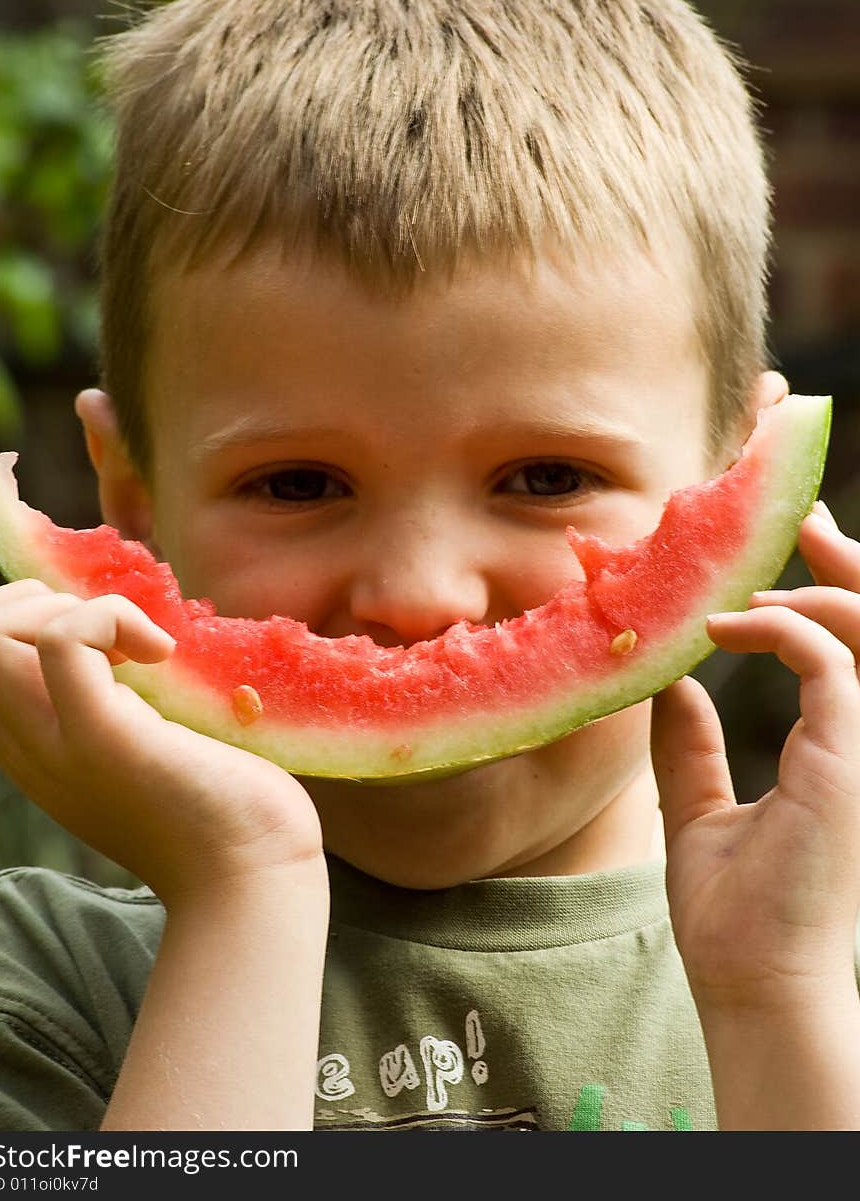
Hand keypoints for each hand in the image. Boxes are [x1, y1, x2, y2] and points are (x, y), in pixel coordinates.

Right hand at [0, 582, 324, 904]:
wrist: (254, 882)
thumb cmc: (221, 815)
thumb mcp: (140, 752)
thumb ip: (112, 711)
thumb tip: (128, 644)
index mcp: (33, 748)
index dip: (21, 624)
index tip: (100, 644)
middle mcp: (28, 749)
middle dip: (32, 602)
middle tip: (109, 637)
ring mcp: (57, 745)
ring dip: (59, 607)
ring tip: (127, 645)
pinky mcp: (103, 739)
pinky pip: (64, 643)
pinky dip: (111, 617)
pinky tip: (161, 653)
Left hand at [650, 501, 859, 1012]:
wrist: (751, 984)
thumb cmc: (736, 919)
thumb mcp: (701, 811)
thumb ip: (690, 747)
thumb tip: (669, 686)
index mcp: (842, 757)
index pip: (853, 657)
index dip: (831, 599)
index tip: (786, 563)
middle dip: (855, 569)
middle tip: (810, 524)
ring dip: (827, 585)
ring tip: (765, 565)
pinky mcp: (848, 759)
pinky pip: (827, 660)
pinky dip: (781, 628)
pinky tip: (727, 627)